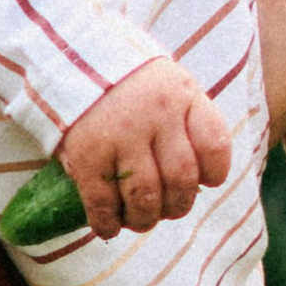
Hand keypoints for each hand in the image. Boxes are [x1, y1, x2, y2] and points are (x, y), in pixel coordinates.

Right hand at [57, 58, 232, 239]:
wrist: (71, 58)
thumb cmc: (128, 83)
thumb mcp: (168, 85)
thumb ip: (186, 123)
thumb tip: (197, 182)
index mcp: (182, 94)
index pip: (214, 144)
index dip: (214, 172)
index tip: (204, 182)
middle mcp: (156, 114)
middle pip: (181, 178)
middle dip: (177, 205)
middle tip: (167, 210)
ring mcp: (120, 134)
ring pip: (145, 197)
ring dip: (144, 219)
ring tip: (139, 220)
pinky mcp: (86, 153)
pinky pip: (102, 202)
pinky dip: (107, 223)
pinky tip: (108, 227)